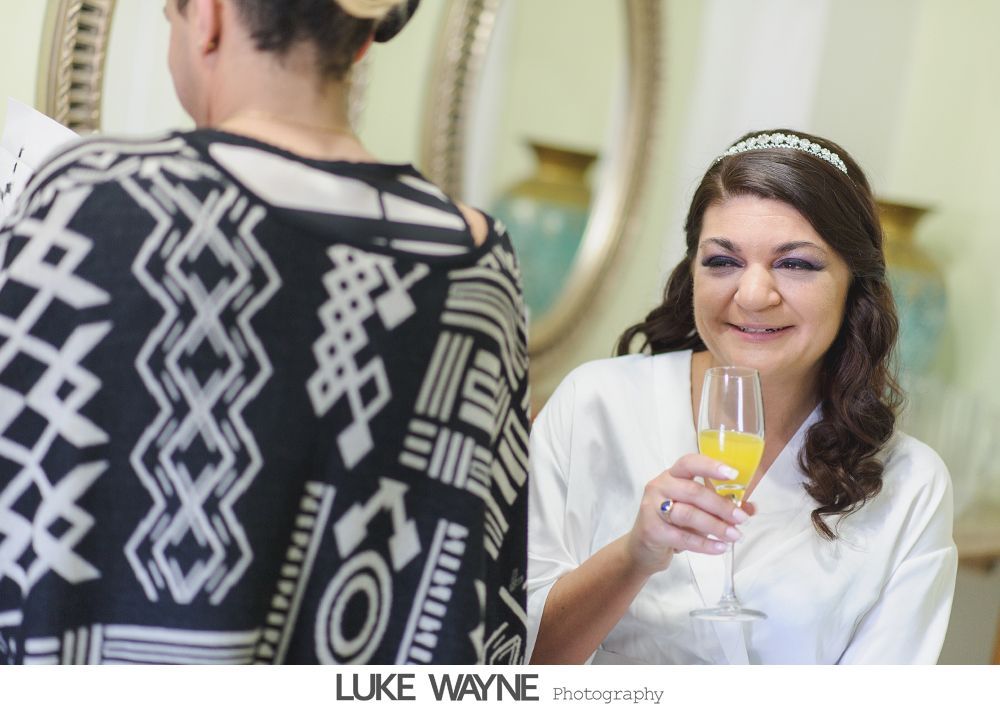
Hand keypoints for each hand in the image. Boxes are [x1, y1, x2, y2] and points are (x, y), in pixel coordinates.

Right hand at [625, 454, 752, 575]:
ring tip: (735, 535)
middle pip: (693, 491)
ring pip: (688, 514)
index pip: (689, 463)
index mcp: (672, 475)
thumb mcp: (697, 510)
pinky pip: (682, 536)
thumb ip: (721, 506)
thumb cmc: (673, 523)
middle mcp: (659, 486)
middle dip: (721, 505)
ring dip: (715, 525)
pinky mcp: (652, 530)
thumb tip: (751, 508)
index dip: (710, 466)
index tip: (733, 473)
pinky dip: (704, 543)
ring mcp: (652, 508)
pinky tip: (720, 548)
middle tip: (742, 518)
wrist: (643, 548)